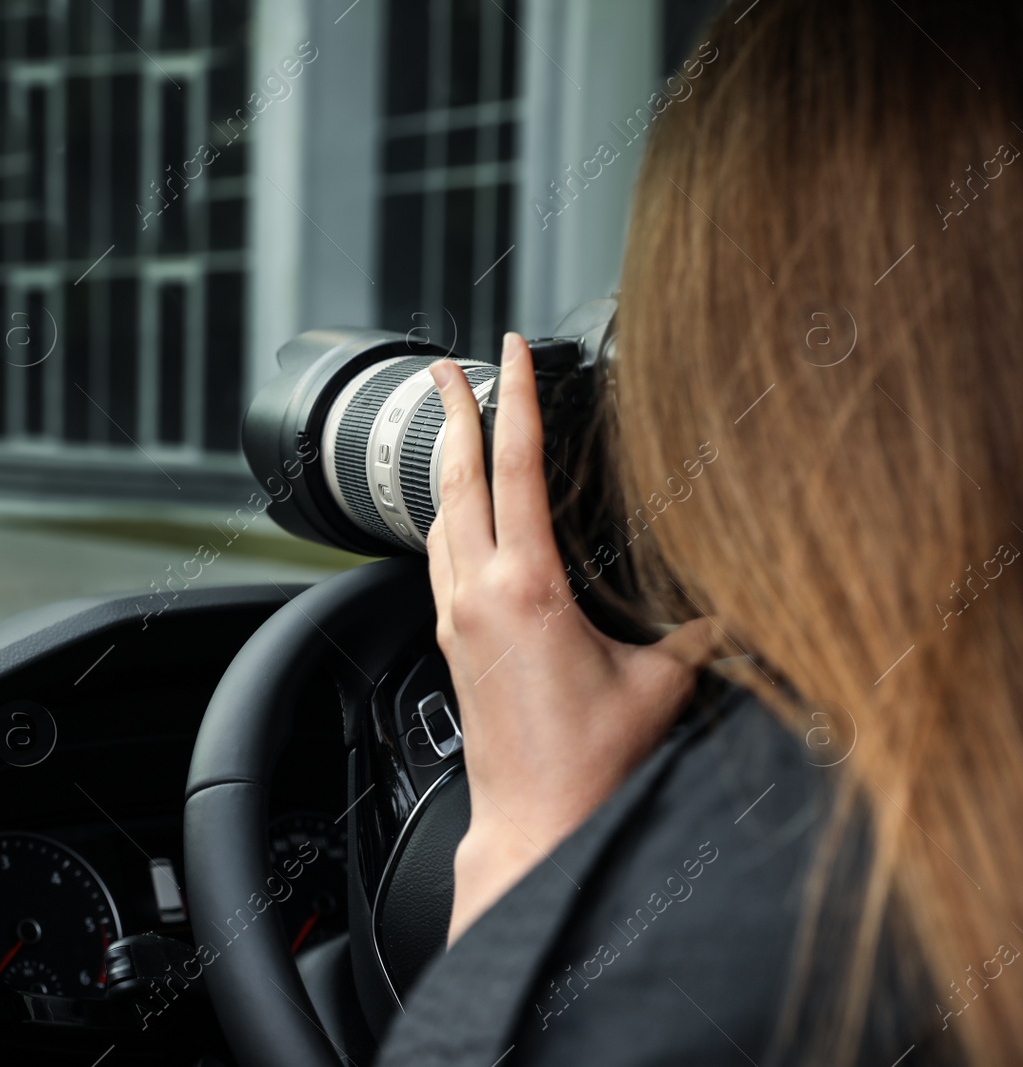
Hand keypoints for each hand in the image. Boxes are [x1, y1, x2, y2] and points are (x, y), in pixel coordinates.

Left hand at [427, 333, 716, 945]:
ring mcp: (454, 616)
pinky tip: (461, 517)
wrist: (531, 819)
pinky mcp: (449, 641)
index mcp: (526, 586)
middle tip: (446, 368)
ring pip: (439, 518)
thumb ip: (698, 633)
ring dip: (448, 465)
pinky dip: (449, 519)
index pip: (514, 467)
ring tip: (455, 427)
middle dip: (453, 412)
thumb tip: (738, 606)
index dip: (515, 400)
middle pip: (456, 478)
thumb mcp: (659, 684)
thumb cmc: (586, 762)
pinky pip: (439, 558)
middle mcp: (477, 593)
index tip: (508, 351)